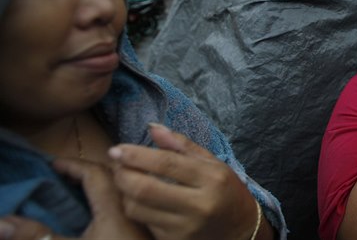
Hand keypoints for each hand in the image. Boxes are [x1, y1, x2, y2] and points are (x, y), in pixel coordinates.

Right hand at [0, 159, 150, 239]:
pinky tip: (104, 213)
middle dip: (92, 172)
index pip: (96, 175)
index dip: (73, 166)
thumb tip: (1, 223)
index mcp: (115, 213)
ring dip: (109, 186)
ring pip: (129, 195)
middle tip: (68, 173)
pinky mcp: (148, 239)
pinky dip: (118, 203)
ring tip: (85, 188)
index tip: (53, 164)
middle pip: (117, 180)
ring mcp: (144, 228)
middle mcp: (134, 215)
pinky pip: (134, 210)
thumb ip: (35, 237)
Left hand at [109, 125, 260, 239]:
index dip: (136, 155)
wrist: (240, 230)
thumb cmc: (225, 190)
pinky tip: (140, 198)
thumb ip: (182, 145)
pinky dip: (136, 208)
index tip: (117, 149)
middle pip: (145, 189)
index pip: (166, 164)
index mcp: (211, 179)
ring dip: (124, 192)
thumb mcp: (212, 162)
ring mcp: (186, 227)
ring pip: (138, 209)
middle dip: (122, 174)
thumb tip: (152, 127)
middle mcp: (199, 205)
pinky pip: (144, 222)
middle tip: (117, 164)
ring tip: (128, 179)